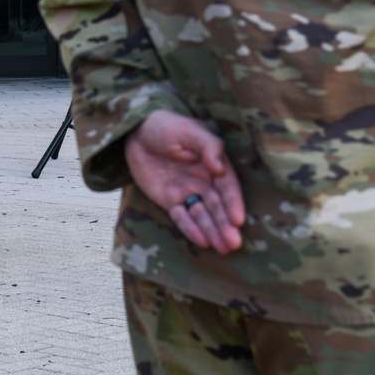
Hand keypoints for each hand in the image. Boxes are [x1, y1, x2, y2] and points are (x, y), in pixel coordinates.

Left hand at [124, 110, 244, 253]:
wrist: (135, 132)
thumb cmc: (166, 126)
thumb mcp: (188, 130)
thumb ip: (207, 146)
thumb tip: (220, 167)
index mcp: (214, 164)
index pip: (227, 186)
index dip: (233, 203)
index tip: (238, 220)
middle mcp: (204, 181)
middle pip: (217, 205)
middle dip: (226, 224)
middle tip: (234, 243)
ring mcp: (187, 191)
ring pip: (202, 215)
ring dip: (212, 231)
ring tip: (223, 248)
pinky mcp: (170, 200)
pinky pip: (181, 217)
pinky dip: (190, 229)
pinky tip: (202, 242)